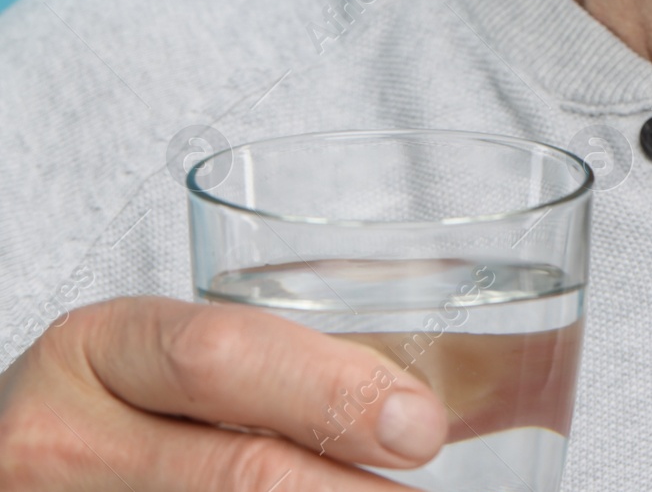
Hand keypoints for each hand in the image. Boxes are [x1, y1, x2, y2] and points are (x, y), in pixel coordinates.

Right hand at [0, 297, 447, 488]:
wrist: (11, 464)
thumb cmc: (111, 409)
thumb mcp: (162, 366)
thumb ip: (281, 371)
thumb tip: (434, 406)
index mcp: (97, 350)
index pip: (222, 361)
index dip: (333, 392)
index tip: (420, 425)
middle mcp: (62, 440)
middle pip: (238, 470)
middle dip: (347, 491)